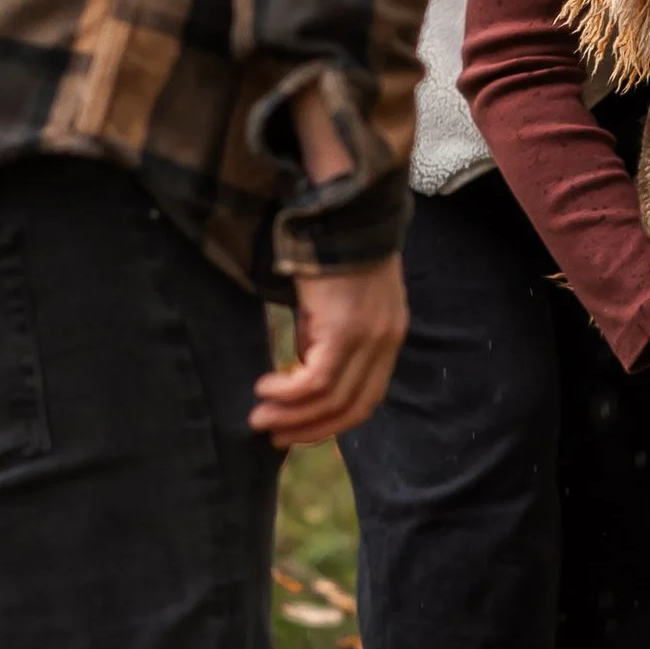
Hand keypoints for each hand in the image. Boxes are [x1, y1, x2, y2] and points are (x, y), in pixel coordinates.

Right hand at [252, 257, 408, 443]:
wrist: (342, 211)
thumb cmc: (332, 249)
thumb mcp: (335, 303)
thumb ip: (324, 338)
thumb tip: (301, 369)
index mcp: (389, 337)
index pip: (367, 398)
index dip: (333, 422)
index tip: (300, 431)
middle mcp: (386, 342)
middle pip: (354, 408)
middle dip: (312, 430)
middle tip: (275, 437)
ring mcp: (369, 338)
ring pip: (331, 398)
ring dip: (292, 415)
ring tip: (260, 418)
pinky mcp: (345, 330)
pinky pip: (316, 380)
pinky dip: (288, 392)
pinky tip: (265, 387)